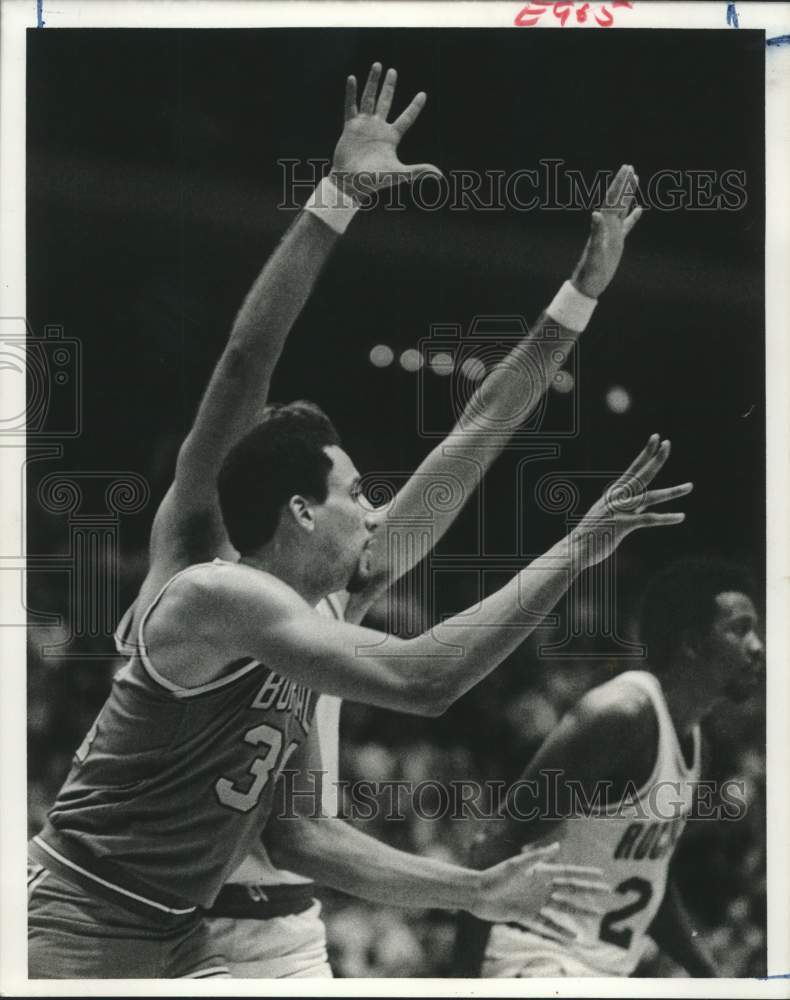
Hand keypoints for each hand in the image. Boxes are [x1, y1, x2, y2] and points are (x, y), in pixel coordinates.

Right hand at [330, 62, 441, 199]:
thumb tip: (440, 174)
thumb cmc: (374, 180)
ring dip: (372, 82)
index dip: (415, 107)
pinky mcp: (350, 127)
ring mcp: (364, 126)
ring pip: (369, 99)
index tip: (423, 94)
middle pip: (385, 102)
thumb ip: (419, 171)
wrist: (352, 182)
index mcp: (391, 137)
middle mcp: (378, 128)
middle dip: (389, 86)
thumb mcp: (399, 173)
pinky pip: (351, 106)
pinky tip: (353, 79)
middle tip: (393, 71)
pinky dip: (351, 93)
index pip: (407, 118)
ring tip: (377, 65)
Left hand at [473, 842, 607, 936]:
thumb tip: (557, 846)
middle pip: (570, 889)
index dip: (585, 874)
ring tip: (596, 916)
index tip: (602, 875)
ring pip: (563, 908)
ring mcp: (536, 902)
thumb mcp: (516, 865)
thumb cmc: (496, 876)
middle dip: (589, 891)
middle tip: (608, 894)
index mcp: (541, 872)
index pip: (568, 873)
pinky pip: (548, 924)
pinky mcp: (527, 916)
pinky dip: (560, 931)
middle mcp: (541, 887)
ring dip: (579, 912)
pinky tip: (573, 938)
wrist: (478, 894)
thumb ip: (537, 857)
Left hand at [571, 164, 642, 298]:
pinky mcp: (617, 243)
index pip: (612, 200)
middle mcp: (607, 226)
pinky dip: (633, 217)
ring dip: (628, 195)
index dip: (619, 184)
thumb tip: (595, 213)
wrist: (588, 284)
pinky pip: (627, 226)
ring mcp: (612, 233)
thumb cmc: (590, 270)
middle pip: (617, 200)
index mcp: (603, 225)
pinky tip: (639, 210)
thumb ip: (595, 233)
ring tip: (635, 180)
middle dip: (623, 184)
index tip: (626, 169)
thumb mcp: (594, 251)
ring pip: (622, 209)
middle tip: (630, 167)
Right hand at [571, 434, 692, 568]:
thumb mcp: (611, 515)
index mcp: (614, 493)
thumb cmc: (594, 533)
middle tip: (668, 443)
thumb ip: (629, 508)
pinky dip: (666, 518)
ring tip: (690, 486)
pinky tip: (681, 516)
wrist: (576, 549)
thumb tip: (644, 505)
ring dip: (672, 492)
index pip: (633, 469)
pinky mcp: (621, 526)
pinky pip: (648, 520)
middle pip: (640, 475)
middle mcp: (616, 498)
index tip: (657, 439)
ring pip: (649, 497)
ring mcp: (619, 511)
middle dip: (655, 459)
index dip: (646, 454)